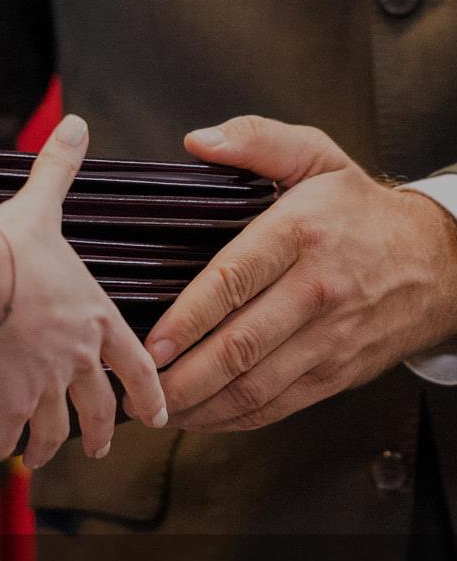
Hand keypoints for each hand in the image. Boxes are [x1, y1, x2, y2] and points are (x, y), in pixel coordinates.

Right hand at [0, 115, 167, 466]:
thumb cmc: (9, 248)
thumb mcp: (40, 206)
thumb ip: (59, 170)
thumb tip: (74, 123)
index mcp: (93, 318)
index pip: (135, 363)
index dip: (150, 392)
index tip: (159, 414)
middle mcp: (75, 359)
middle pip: (98, 408)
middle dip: (103, 431)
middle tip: (105, 447)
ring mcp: (42, 385)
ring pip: (53, 430)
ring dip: (49, 448)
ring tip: (42, 458)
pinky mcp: (4, 401)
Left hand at [142, 115, 456, 431]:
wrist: (440, 261)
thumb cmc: (359, 210)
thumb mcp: (316, 156)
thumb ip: (256, 140)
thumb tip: (199, 141)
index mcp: (300, 234)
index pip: (232, 281)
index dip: (187, 320)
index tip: (148, 345)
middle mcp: (316, 291)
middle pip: (239, 347)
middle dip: (180, 379)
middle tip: (135, 391)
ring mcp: (328, 339)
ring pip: (254, 387)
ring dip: (198, 408)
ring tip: (152, 411)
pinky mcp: (334, 373)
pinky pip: (275, 407)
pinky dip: (230, 420)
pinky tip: (195, 417)